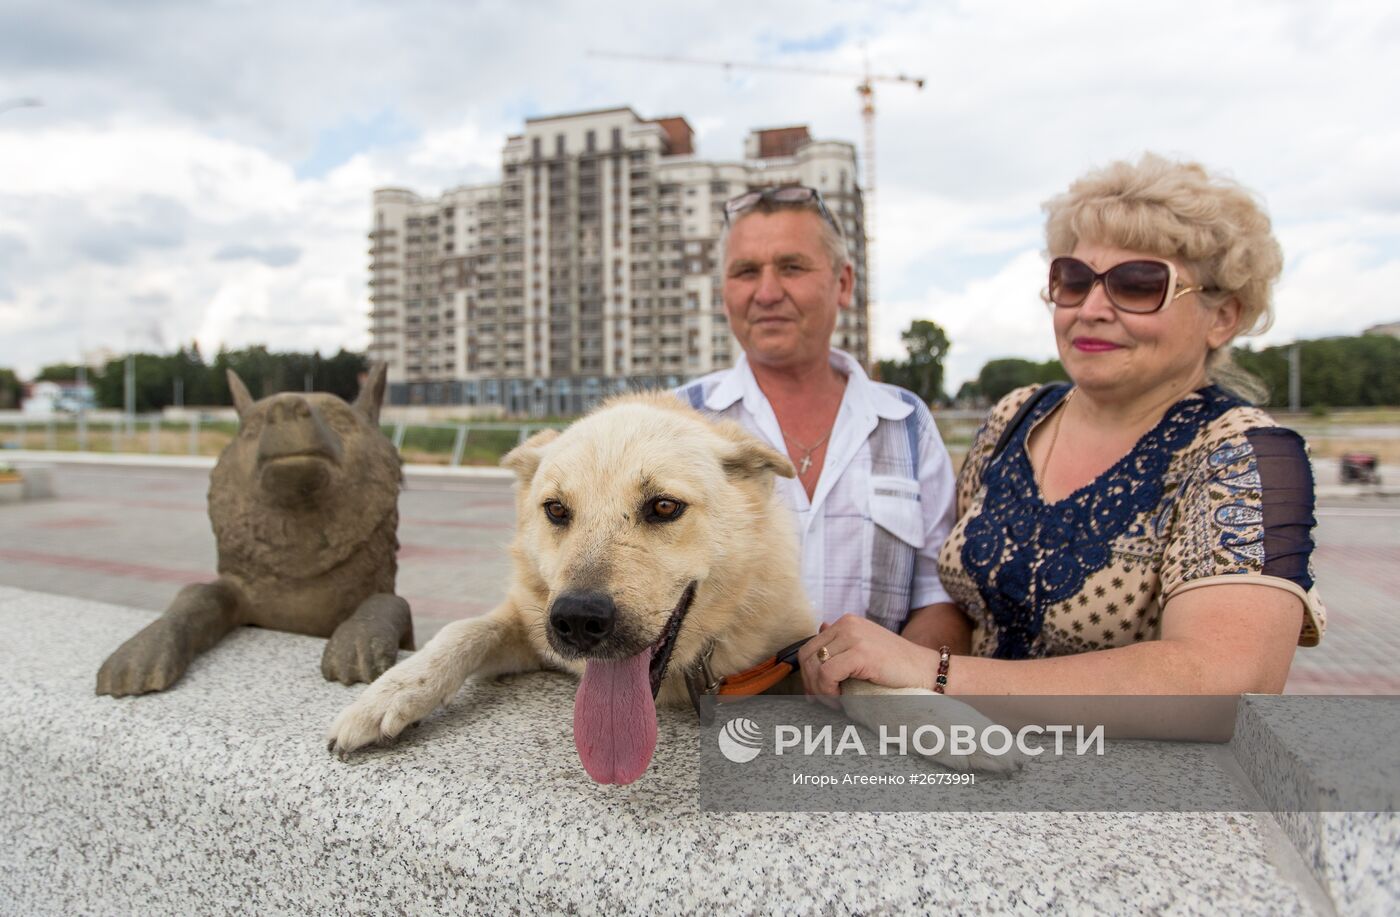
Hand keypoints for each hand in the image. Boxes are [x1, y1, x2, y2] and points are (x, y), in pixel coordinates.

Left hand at [798, 614, 938, 698]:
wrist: (927, 671)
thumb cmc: (897, 667)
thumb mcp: (865, 649)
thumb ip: (842, 643)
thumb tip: (819, 631)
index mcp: (846, 622)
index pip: (809, 647)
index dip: (808, 674)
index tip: (817, 693)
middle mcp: (847, 624)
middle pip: (807, 656)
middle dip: (810, 683)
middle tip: (822, 701)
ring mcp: (854, 636)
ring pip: (815, 666)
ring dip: (820, 690)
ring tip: (836, 702)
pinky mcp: (860, 652)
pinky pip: (827, 674)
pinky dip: (828, 691)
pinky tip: (842, 700)